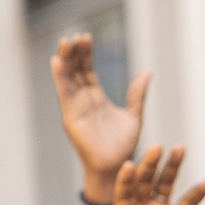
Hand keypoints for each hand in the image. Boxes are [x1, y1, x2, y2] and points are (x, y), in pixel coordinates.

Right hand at [51, 33, 149, 185]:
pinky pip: (64, 95)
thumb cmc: (123, 146)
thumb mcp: (134, 115)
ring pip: (67, 79)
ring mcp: (76, 108)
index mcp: (96, 98)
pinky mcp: (71, 118)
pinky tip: (57, 61)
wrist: (117, 169)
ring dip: (65, 60)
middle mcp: (83, 100)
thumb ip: (137, 94)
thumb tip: (147, 72)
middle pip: (75, 70)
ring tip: (65, 41)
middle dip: (75, 52)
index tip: (87, 37)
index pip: (88, 70)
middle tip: (75, 35)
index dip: (86, 54)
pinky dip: (60, 78)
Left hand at [111, 145, 204, 204]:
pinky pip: (189, 203)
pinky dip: (198, 192)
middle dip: (150, 165)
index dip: (126, 180)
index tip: (130, 166)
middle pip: (145, 182)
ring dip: (172, 167)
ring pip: (166, 185)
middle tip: (157, 148)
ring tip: (180, 149)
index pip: (123, 194)